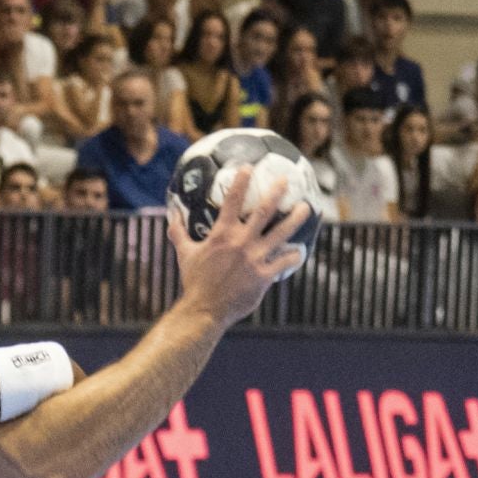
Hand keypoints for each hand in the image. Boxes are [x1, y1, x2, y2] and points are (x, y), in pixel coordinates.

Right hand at [169, 165, 310, 329]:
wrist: (204, 310)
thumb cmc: (194, 281)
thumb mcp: (185, 254)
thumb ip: (179, 233)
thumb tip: (171, 216)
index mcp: (222, 234)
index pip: (232, 201)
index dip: (240, 181)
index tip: (248, 167)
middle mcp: (241, 242)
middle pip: (264, 211)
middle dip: (276, 192)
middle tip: (286, 180)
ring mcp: (255, 259)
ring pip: (281, 233)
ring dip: (296, 219)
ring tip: (306, 208)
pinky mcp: (264, 277)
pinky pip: (284, 262)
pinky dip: (293, 256)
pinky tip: (299, 251)